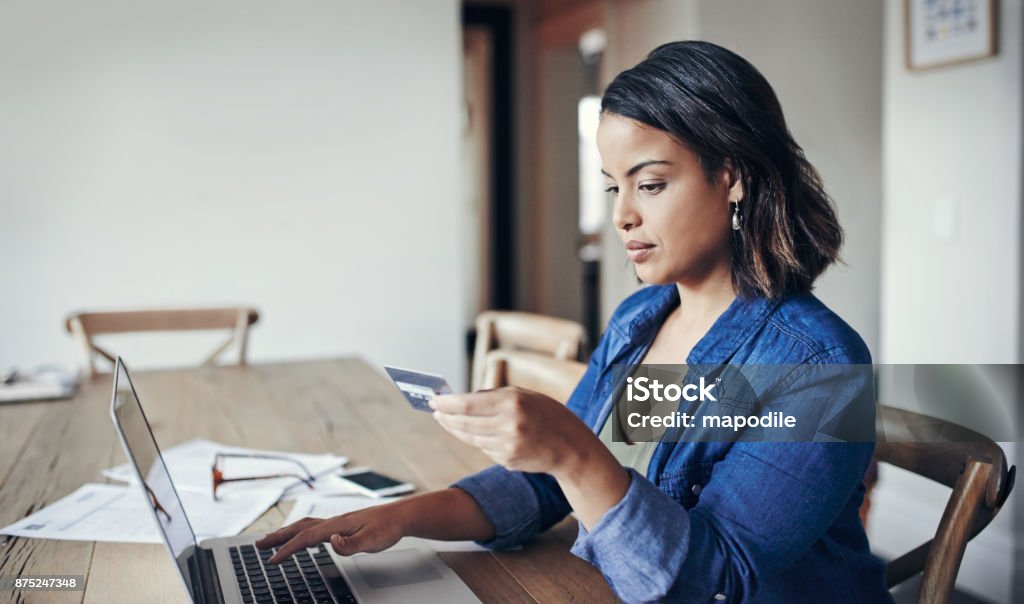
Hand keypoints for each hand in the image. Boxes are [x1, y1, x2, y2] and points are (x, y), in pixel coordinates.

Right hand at [256, 504, 403, 563]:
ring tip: (271, 539)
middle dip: (277, 537)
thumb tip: (332, 542)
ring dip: (286, 532)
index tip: (273, 560)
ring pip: (304, 525)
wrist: (399, 516)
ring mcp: (336, 522)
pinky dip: (300, 532)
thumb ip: (351, 544)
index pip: (306, 538)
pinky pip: (313, 527)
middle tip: (258, 545)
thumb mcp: (372, 541)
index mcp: (336, 525)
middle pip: (299, 528)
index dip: (288, 549)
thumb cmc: (387, 527)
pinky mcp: (341, 525)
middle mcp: (333, 521)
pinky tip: (301, 538)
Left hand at [430, 387, 595, 474]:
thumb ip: (494, 396)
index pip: (467, 404)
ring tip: (447, 421)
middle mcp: (509, 425)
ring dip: (456, 429)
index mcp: (512, 402)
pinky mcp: (507, 461)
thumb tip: (463, 400)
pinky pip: (484, 448)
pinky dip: (477, 440)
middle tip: (436, 412)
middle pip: (464, 422)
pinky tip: (475, 433)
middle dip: (446, 417)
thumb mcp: (525, 395)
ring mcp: (508, 446)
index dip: (446, 403)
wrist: (571, 447)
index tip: (434, 401)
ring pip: (470, 438)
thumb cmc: (547, 415)